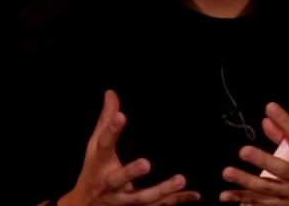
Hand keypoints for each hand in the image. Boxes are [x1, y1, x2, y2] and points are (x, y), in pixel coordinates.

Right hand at [64, 90, 200, 205]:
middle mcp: (108, 184)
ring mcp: (122, 200)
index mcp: (99, 163)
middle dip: (131, 173)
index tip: (121, 115)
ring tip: (181, 179)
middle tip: (146, 163)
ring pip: (142, 198)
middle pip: (118, 179)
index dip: (111, 130)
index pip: (104, 144)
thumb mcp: (95, 147)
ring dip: (162, 190)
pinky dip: (177, 200)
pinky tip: (194, 195)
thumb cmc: (93, 171)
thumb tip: (111, 93)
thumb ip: (106, 121)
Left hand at [219, 102, 288, 205]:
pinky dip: (242, 199)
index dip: (285, 121)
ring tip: (227, 173)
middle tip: (244, 151)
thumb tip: (265, 118)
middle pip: (280, 168)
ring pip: (266, 188)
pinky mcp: (280, 205)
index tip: (270, 107)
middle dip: (262, 160)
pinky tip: (226, 195)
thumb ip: (286, 133)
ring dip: (245, 182)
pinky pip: (260, 202)